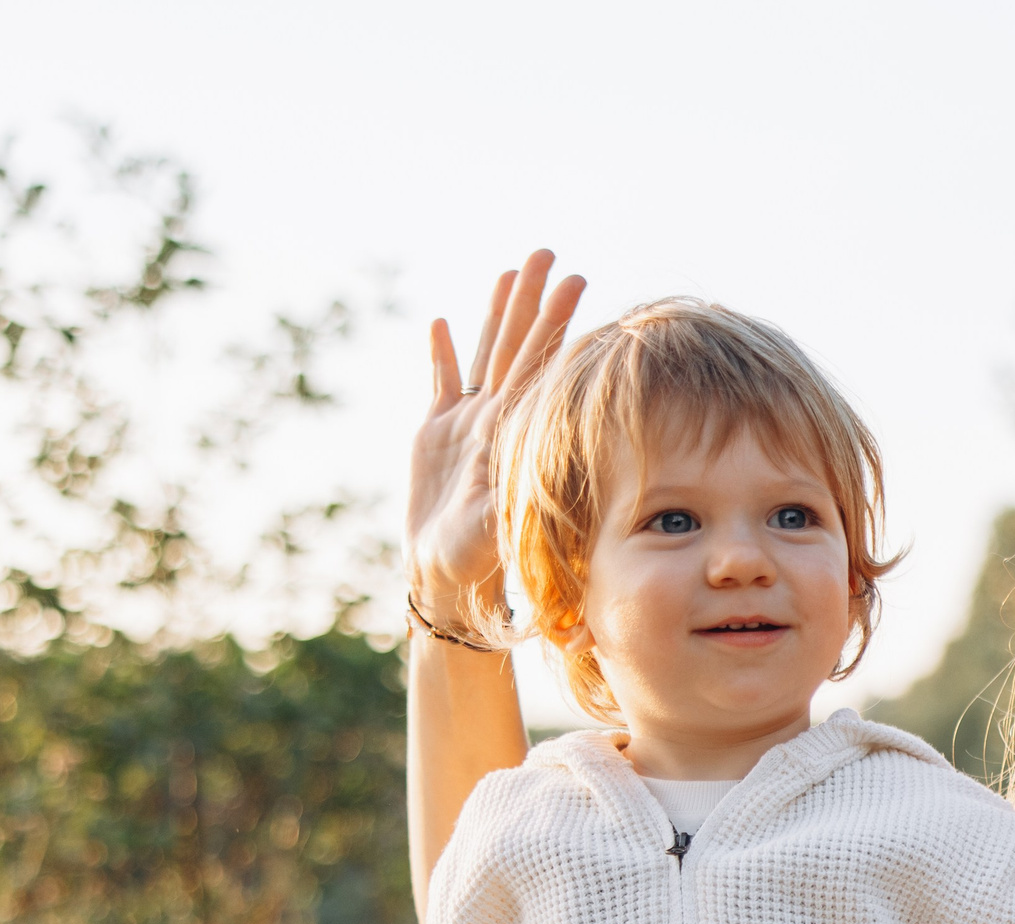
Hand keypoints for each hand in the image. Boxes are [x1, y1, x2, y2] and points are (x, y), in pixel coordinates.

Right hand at [406, 250, 587, 624]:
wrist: (449, 578)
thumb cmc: (481, 562)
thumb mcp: (498, 526)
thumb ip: (505, 496)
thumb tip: (514, 475)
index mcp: (514, 433)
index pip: (540, 366)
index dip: (556, 325)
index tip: (578, 283)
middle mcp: (497, 419)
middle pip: (517, 347)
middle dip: (533, 302)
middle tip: (548, 254)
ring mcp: (468, 424)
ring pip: (485, 354)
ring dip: (496, 314)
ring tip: (509, 272)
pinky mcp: (436, 434)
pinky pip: (441, 384)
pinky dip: (441, 355)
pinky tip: (440, 322)